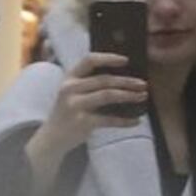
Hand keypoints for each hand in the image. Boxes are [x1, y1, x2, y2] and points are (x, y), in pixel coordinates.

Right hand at [27, 50, 149, 180]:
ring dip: (128, 96)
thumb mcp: (72, 92)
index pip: (89, 60)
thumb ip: (89, 83)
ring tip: (142, 97)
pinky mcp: (82, 122)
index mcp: (70, 77)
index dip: (109, 58)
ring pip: (108, 96)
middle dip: (127, 81)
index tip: (126, 60)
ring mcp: (75, 105)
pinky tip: (136, 121)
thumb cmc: (68, 111)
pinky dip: (124, 121)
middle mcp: (70, 88)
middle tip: (143, 84)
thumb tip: (123, 77)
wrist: (52, 137)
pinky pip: (109, 119)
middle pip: (104, 80)